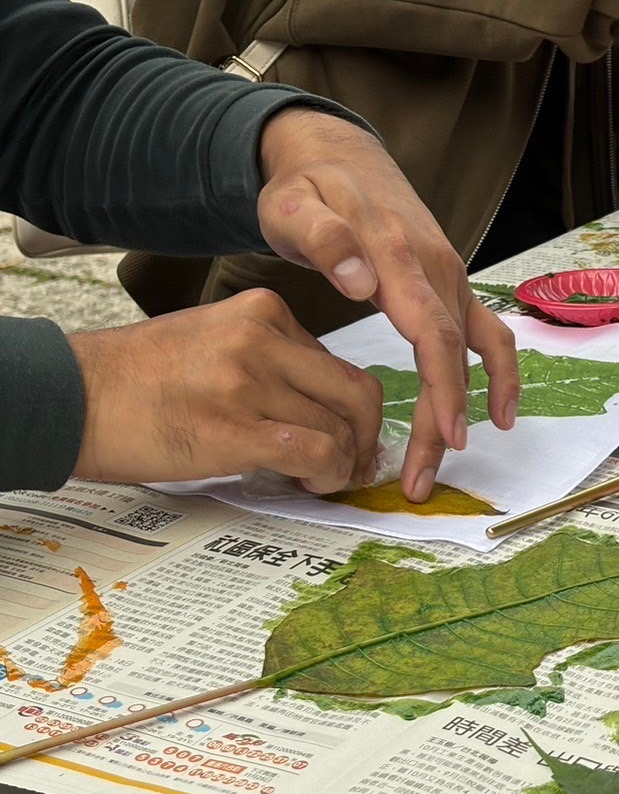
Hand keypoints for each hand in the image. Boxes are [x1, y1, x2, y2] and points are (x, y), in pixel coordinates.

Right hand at [69, 290, 382, 492]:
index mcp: (262, 311)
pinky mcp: (235, 427)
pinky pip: (316, 452)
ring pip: (340, 428)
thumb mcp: (216, 341)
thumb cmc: (142, 380)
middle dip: (367, 438)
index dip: (353, 410)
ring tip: (322, 478)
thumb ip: (273, 361)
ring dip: (344, 464)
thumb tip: (327, 407)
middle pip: (356, 393)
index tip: (350, 437)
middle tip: (358, 465)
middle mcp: (261, 338)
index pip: (339, 363)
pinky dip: (327, 474)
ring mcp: (248, 381)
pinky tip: (310, 483)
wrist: (75, 397)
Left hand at [256, 108, 518, 502]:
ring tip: (449, 458)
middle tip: (419, 480)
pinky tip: (500, 414)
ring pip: (471, 353)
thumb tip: (360, 282)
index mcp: (401, 258)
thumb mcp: (294, 204)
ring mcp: (451, 278)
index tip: (447, 439)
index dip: (445, 390)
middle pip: (453, 357)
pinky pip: (489, 333)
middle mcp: (438, 271)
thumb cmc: (310, 187)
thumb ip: (323, 238)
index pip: (434, 336)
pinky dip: (500, 374)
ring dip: (470, 407)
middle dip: (444, 422)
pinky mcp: (451, 285)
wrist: (337, 155)